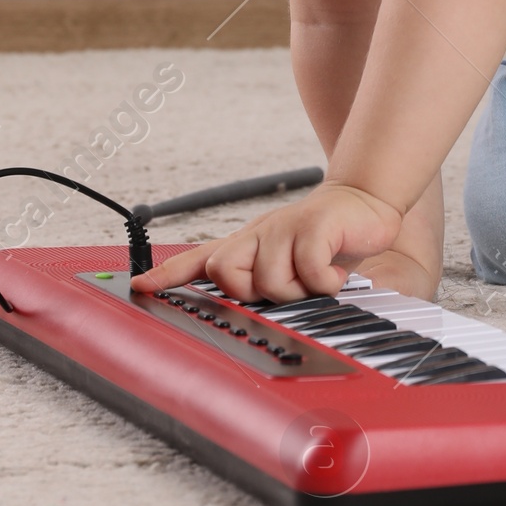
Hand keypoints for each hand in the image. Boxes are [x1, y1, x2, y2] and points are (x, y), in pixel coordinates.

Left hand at [133, 181, 404, 303]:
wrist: (364, 203)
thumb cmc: (324, 239)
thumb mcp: (286, 260)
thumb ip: (259, 280)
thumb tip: (236, 303)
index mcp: (247, 243)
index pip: (199, 258)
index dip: (168, 274)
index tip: (141, 287)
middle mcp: (258, 234)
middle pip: (226, 271)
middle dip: (251, 292)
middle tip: (286, 290)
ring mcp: (284, 227)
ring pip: (269, 279)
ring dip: (298, 291)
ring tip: (317, 281)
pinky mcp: (313, 225)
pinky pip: (307, 269)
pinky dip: (324, 282)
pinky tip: (335, 275)